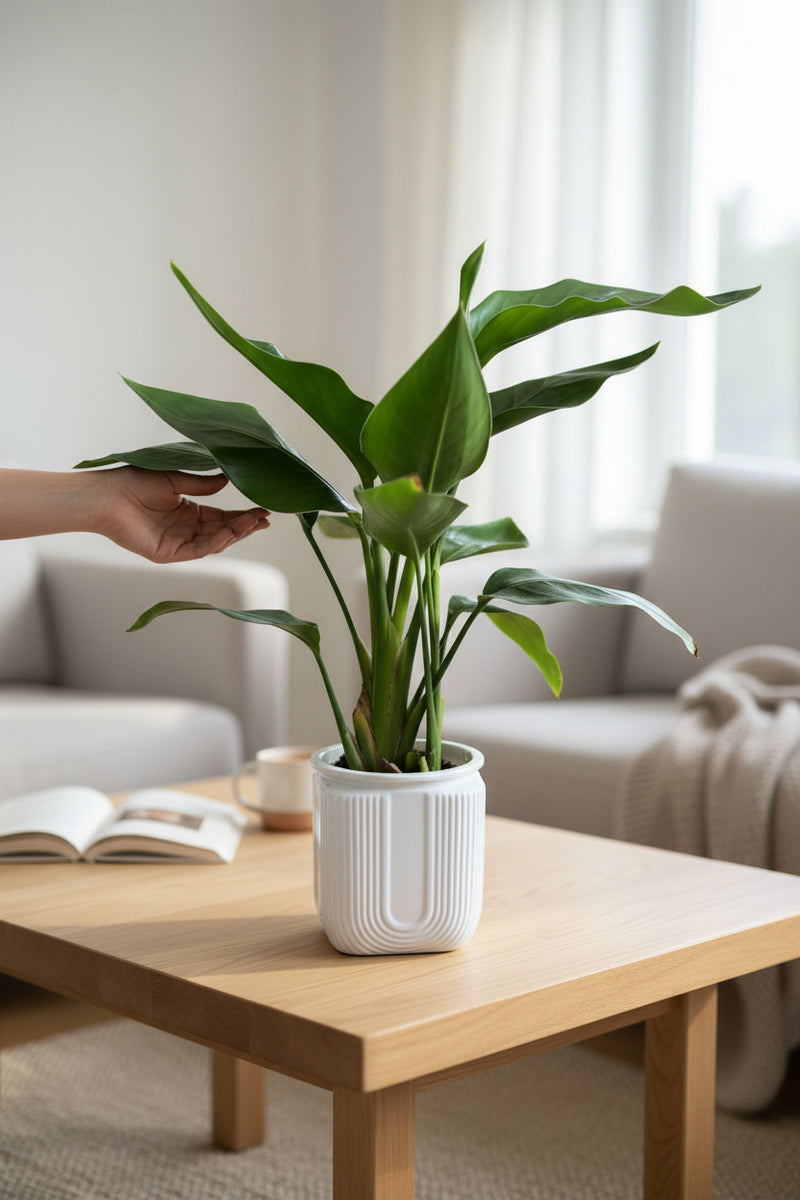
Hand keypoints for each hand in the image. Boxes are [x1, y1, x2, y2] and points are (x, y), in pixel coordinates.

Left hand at [95, 468, 270, 562]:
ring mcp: (177, 543)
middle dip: (245, 525)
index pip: (221, 516)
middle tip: (266, 518)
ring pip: (214, 542)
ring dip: (235, 533)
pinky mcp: (167, 554)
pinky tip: (229, 533)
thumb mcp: (175, 480)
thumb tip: (228, 480)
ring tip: (254, 522)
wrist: (106, 495)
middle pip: (222, 530)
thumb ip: (202, 484)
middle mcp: (185, 529)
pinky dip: (215, 542)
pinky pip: (197, 550)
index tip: (264, 510)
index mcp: (187, 511)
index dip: (242, 514)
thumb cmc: (133, 482)